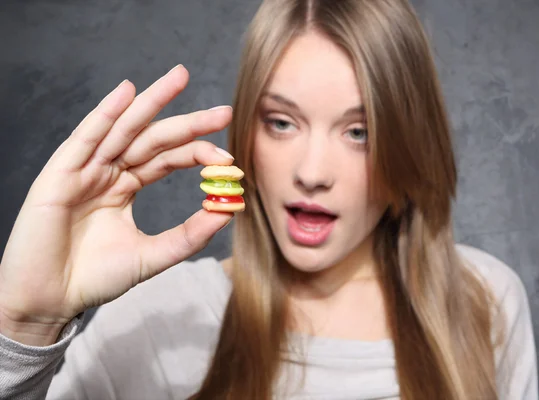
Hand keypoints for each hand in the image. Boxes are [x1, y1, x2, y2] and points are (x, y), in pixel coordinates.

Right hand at [0, 65, 233, 344]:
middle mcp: (106, 172)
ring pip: (123, 129)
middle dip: (187, 123)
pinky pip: (86, 138)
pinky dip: (106, 114)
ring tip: (180, 77)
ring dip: (151, 102)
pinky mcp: (60, 175)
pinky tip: (129, 92)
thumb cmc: (96, 279)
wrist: (50, 301)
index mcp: (125, 187)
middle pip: (152, 138)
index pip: (168, 160)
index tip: (230, 159)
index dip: (198, 155)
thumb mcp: (153, 255)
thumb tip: (229, 210)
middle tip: (223, 112)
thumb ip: (190, 234)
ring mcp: (83, 170)